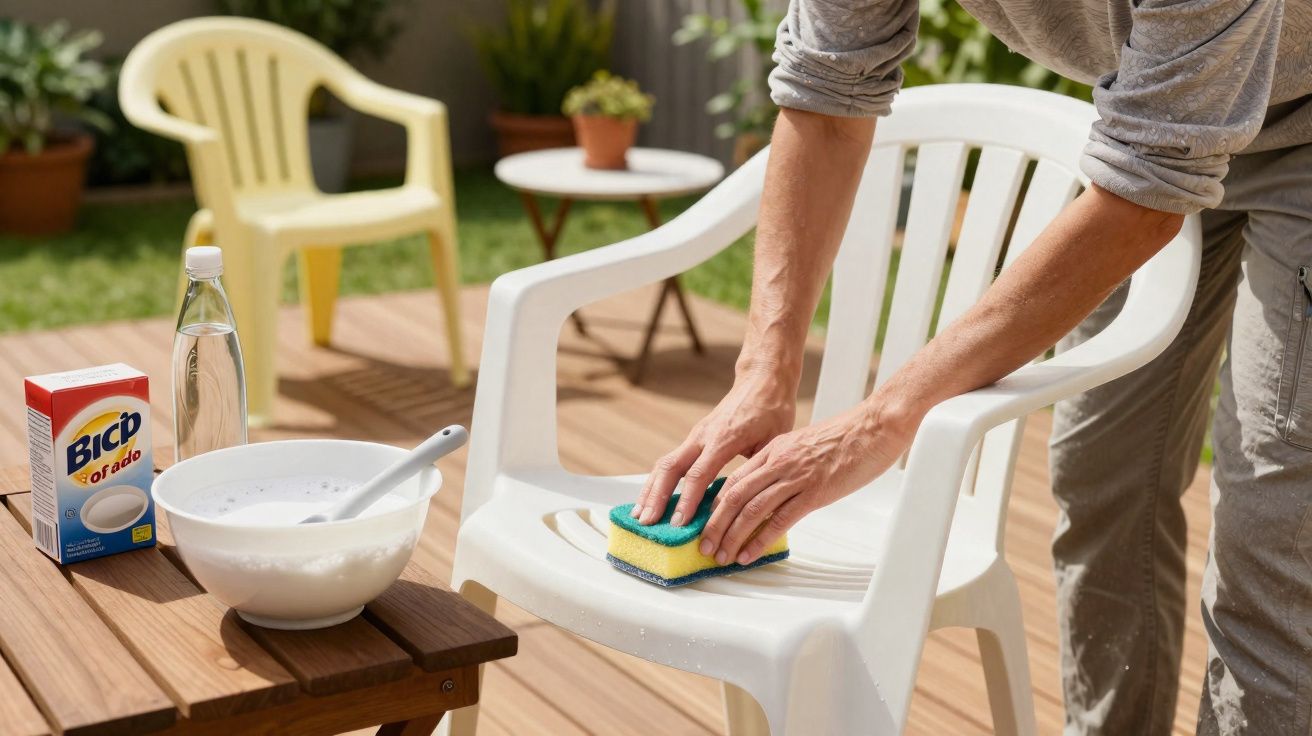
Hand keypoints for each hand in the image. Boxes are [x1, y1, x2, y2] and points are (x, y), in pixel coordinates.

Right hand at [632, 371, 796, 526]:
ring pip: (664, 464)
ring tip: (639, 517)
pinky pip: (670, 461)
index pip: (699, 473)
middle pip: (671, 468)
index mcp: (724, 438)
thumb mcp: (774, 441)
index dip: (688, 500)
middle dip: (656, 497)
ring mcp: (695, 436)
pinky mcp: (694, 438)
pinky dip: (658, 482)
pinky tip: (651, 500)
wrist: (763, 380)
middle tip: (647, 523)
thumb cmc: (772, 410)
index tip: (678, 523)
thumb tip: (750, 506)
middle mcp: (703, 436)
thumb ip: (757, 470)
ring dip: (650, 491)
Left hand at [698, 403, 912, 565]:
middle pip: (733, 496)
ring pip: (750, 509)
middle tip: (704, 545)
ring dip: (731, 536)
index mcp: (774, 449)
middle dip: (714, 525)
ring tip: (721, 555)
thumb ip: (787, 464)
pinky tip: (749, 554)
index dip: (715, 505)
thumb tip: (776, 488)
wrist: (875, 425)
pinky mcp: (814, 492)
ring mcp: (795, 477)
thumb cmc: (848, 436)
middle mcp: (778, 462)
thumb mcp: (806, 446)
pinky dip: (759, 540)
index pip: (733, 480)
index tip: (706, 524)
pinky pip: (779, 520)